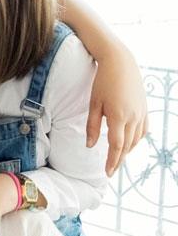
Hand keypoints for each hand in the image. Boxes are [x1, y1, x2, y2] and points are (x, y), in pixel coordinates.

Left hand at [86, 48, 147, 175]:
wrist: (121, 63)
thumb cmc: (103, 82)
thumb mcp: (93, 104)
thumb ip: (92, 126)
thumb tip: (90, 146)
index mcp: (119, 117)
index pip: (116, 146)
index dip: (112, 161)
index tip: (107, 173)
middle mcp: (133, 117)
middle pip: (127, 146)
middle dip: (118, 160)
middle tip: (110, 171)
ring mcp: (142, 113)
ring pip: (136, 139)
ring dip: (127, 151)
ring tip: (117, 158)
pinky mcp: (145, 109)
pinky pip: (143, 130)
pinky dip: (136, 140)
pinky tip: (129, 143)